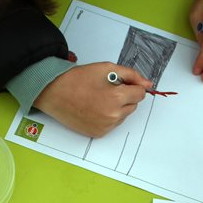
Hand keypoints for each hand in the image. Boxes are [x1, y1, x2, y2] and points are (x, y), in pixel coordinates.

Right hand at [33, 62, 152, 137]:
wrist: (54, 93)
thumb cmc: (78, 79)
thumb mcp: (107, 68)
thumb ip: (131, 75)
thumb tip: (148, 84)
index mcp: (116, 98)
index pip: (140, 94)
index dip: (131, 86)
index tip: (121, 83)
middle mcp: (113, 116)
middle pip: (133, 106)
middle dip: (125, 97)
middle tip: (105, 89)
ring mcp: (105, 127)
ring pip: (123, 116)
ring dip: (117, 108)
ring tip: (98, 99)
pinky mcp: (98, 133)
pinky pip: (112, 124)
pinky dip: (107, 117)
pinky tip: (94, 109)